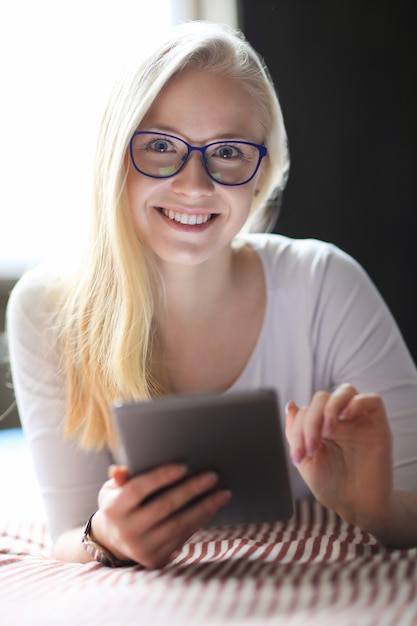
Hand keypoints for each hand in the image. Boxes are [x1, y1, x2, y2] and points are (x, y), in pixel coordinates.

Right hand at [91, 464, 229, 568]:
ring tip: (222, 493)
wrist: (114, 540)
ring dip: (204, 508)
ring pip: (179, 525)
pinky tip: (212, 507)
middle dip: (191, 490)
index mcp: (113, 508)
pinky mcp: (156, 558)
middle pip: (164, 507)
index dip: (160, 477)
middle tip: (212, 476)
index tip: (184, 467)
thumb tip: (120, 471)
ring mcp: (142, 548)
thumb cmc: (120, 504)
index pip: (137, 490)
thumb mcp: (112, 489)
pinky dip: (200, 520)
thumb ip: (121, 479)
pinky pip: (183, 536)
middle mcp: (127, 531)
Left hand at [285, 384, 392, 527]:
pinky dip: (357, 403)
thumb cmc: (332, 485)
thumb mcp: (306, 460)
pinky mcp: (377, 425)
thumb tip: (290, 405)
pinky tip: (346, 419)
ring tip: (327, 431)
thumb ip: (295, 433)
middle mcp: (339, 419)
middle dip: (310, 421)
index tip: (298, 457)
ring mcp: (358, 420)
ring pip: (345, 391)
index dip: (298, 429)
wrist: (356, 506)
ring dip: (330, 408)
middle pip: (322, 398)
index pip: (306, 410)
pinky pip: (372, 399)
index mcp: (320, 425)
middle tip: (311, 448)